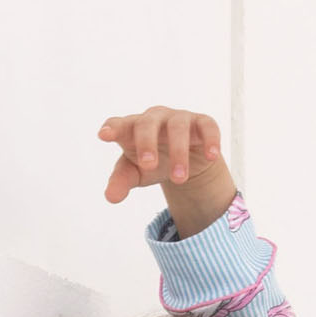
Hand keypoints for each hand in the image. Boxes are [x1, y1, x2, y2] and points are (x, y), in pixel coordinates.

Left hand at [97, 105, 226, 203]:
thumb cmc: (154, 161)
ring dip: (179, 153)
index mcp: (133, 128)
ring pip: (178, 128)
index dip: (113, 128)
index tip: (105, 136)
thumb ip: (122, 181)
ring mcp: (179, 119)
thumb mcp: (136, 173)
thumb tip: (110, 198)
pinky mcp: (202, 124)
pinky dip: (210, 141)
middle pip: (147, 124)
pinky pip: (207, 127)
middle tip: (149, 166)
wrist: (185, 160)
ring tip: (179, 179)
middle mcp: (154, 119)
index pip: (120, 124)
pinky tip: (210, 157)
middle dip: (147, 143)